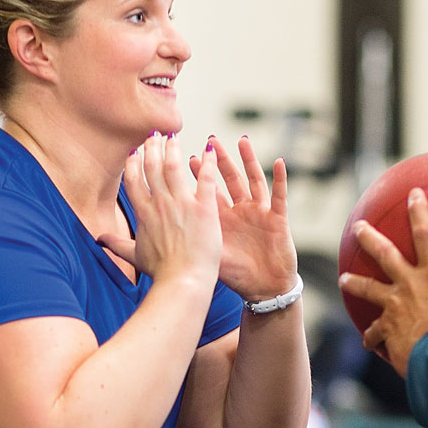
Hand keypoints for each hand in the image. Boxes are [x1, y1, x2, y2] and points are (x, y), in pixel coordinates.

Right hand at [99, 133, 221, 293]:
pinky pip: (206, 178)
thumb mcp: (135, 257)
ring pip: (174, 166)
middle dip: (152, 147)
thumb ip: (117, 244)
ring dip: (173, 148)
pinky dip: (208, 162)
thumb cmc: (161, 273)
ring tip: (174, 135)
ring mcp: (181, 204)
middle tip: (155, 134)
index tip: (136, 151)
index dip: (133, 163)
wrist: (183, 282)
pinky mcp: (204, 208)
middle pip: (152, 167)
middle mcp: (160, 204)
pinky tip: (210, 149)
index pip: (133, 181)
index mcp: (144, 214)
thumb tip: (99, 240)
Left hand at [188, 136, 296, 300]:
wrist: (264, 289)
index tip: (185, 156)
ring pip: (253, 180)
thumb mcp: (208, 257)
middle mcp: (239, 211)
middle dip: (220, 159)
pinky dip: (281, 179)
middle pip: (228, 179)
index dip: (198, 174)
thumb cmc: (237, 275)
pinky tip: (280, 162)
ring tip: (242, 141)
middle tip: (210, 138)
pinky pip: (280, 196)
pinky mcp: (277, 219)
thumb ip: (183, 243)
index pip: (207, 190)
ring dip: (248, 160)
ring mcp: (259, 212)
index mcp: (221, 219)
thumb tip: (147, 240)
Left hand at [338, 187, 427, 375]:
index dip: (419, 212)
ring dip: (355, 282)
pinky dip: (372, 336)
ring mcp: (394, 307)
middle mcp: (409, 286)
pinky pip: (374, 332)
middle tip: (359, 226)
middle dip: (370, 237)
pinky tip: (369, 343)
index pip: (426, 235)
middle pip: (384, 254)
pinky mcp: (386, 330)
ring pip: (368, 289)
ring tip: (343, 279)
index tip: (413, 193)